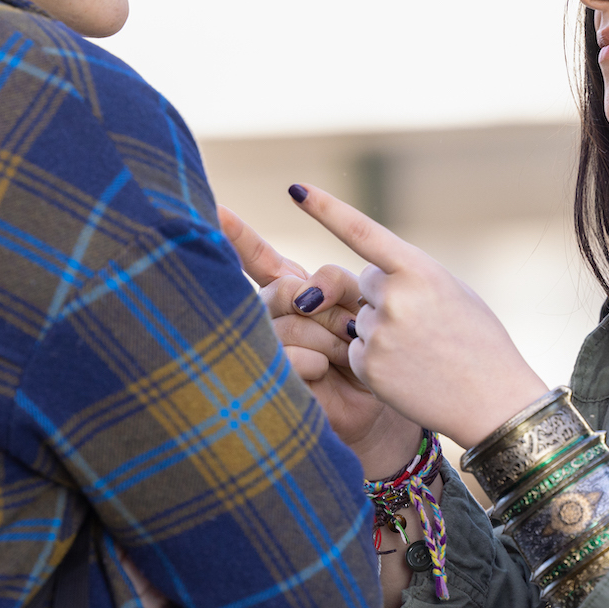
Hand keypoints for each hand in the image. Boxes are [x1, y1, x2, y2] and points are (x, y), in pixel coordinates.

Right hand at [218, 205, 421, 476]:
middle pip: (281, 288)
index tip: (216, 205)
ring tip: (345, 353)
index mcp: (297, 293)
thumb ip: (335, 283)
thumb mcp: (363, 303)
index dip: (236, 233)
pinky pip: (288, 356)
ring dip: (326, 336)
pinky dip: (317, 361)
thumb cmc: (383, 348)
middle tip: (349, 325)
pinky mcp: (277, 381)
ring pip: (286, 322)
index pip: (259, 258)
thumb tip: (305, 292)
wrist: (392, 403)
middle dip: (322, 303)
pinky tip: (329, 372)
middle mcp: (277, 318)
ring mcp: (272, 350)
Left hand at [285, 185, 546, 448]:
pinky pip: (355, 350)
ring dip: (382, 330)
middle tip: (424, 323)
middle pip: (364, 282)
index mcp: (420, 270)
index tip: (296, 189)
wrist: (493, 401)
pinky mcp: (367, 366)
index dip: (324, 208)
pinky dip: (377, 359)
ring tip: (422, 352)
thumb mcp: (454, 292)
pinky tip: (408, 371)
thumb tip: (369, 278)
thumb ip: (411, 276)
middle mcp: (394, 297)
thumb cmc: (480, 341)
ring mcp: (378, 333)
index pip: (362, 231)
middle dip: (385, 296)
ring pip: (360, 318)